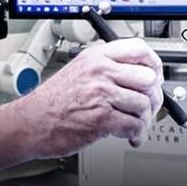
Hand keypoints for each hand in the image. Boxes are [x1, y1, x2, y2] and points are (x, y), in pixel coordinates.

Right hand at [18, 38, 163, 157]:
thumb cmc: (54, 100)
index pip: (139, 49)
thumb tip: (140, 75)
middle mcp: (100, 71)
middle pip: (148, 78)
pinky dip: (137, 134)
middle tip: (146, 106)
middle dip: (152, 96)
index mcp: (97, 56)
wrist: (31, 122)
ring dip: (144, 119)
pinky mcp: (102, 118)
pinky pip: (135, 125)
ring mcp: (101, 93)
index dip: (154, 63)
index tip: (155, 76)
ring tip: (135, 124)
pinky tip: (130, 136)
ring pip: (144, 104)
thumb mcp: (80, 69)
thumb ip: (108, 67)